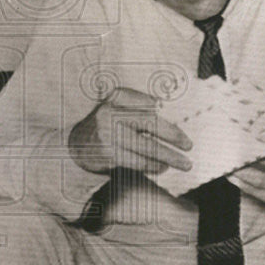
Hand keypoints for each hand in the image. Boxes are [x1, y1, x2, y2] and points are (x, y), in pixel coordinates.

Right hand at [68, 87, 192, 174]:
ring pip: (147, 147)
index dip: (161, 109)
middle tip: (188, 145)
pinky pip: (138, 161)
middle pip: (150, 123)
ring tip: (183, 163)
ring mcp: (108, 134)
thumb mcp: (116, 106)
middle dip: (173, 135)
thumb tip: (165, 111)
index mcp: (115, 97)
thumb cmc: (105, 124)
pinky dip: (153, 165)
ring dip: (169, 157)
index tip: (178, 116)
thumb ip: (138, 105)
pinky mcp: (108, 154)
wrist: (76, 144)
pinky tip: (162, 167)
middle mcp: (110, 113)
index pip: (144, 101)